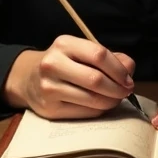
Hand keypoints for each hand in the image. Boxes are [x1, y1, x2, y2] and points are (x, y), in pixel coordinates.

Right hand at [1, 35, 135, 119]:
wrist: (28, 78)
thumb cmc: (64, 63)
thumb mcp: (81, 51)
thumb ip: (109, 57)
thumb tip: (129, 68)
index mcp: (64, 44)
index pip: (99, 55)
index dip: (119, 69)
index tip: (128, 78)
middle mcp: (53, 64)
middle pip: (96, 79)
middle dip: (118, 88)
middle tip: (126, 91)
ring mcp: (49, 88)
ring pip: (92, 99)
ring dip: (111, 101)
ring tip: (116, 98)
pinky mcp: (49, 109)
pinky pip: (85, 113)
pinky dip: (99, 110)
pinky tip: (100, 104)